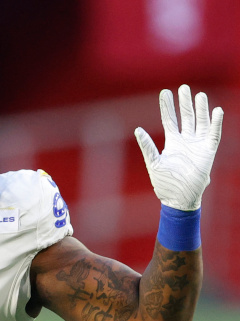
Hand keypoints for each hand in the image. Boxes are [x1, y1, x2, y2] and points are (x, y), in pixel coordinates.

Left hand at [134, 84, 223, 210]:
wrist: (179, 198)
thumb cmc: (165, 183)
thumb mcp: (153, 163)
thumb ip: (147, 146)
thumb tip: (137, 129)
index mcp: (172, 142)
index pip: (170, 119)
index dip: (167, 107)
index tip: (165, 92)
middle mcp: (186, 141)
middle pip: (186, 117)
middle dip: (185, 103)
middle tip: (184, 88)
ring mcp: (198, 145)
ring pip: (201, 122)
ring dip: (201, 109)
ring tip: (199, 95)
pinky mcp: (208, 152)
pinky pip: (214, 135)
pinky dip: (215, 123)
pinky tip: (216, 111)